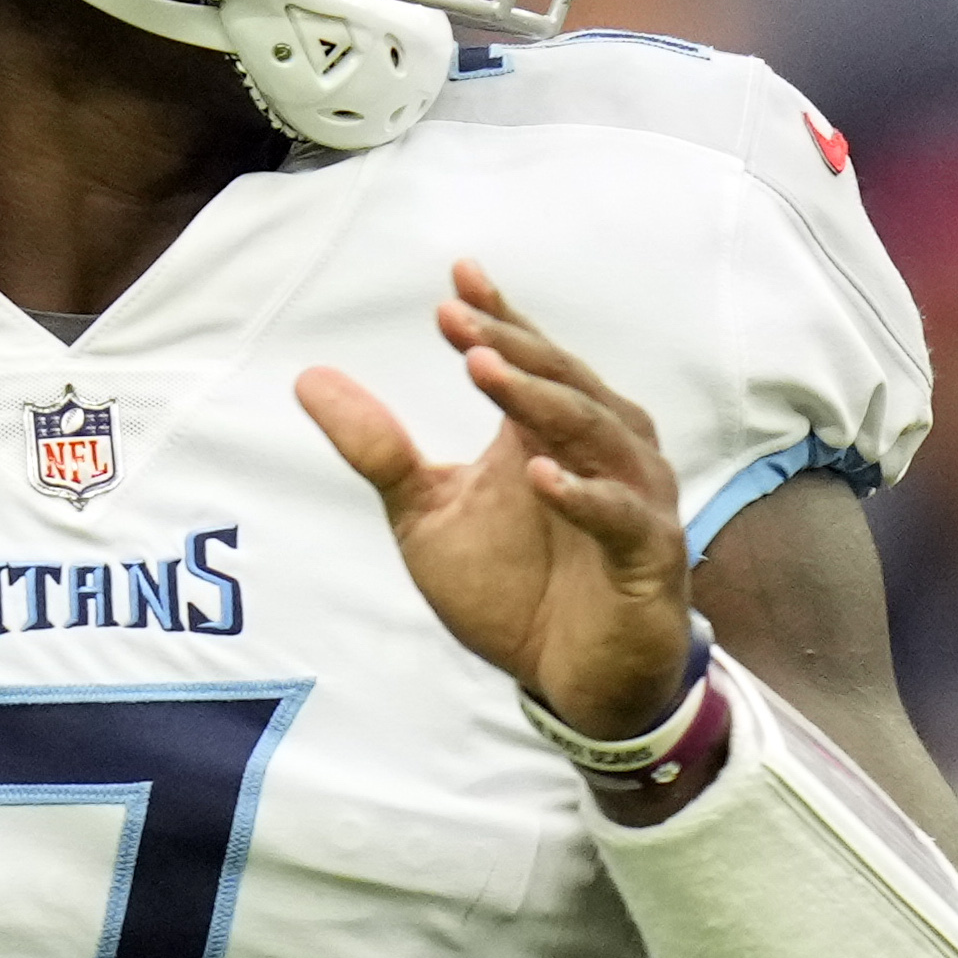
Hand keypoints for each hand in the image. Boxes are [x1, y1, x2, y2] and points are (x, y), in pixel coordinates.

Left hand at [297, 260, 693, 739]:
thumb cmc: (513, 590)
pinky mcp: (648, 554)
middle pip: (561, 381)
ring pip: (594, 431)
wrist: (574, 681)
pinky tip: (540, 476)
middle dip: (510, 347)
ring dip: (541, 401)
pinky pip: (619, 516)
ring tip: (485, 372)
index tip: (458, 277)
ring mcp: (632, 497)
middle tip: (459, 320)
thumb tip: (309, 378)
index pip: (528, 358)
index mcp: (550, 430)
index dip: (498, 318)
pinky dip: (584, 495)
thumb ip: (378, 449)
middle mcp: (602, 448)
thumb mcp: (425, 515)